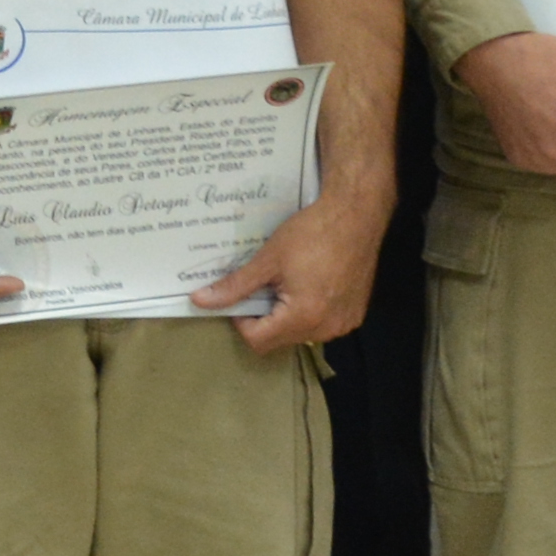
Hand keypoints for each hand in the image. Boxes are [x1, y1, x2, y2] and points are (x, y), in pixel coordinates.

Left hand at [195, 173, 390, 358]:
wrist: (356, 215)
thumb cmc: (311, 233)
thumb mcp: (268, 259)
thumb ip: (235, 286)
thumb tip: (199, 300)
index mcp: (304, 317)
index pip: (258, 341)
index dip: (242, 320)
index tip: (244, 295)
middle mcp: (327, 329)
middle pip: (279, 340)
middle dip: (264, 319)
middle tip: (263, 286)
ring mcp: (345, 324)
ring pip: (300, 334)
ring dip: (286, 317)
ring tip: (286, 283)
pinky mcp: (355, 314)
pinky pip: (322, 325)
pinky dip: (309, 312)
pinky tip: (309, 284)